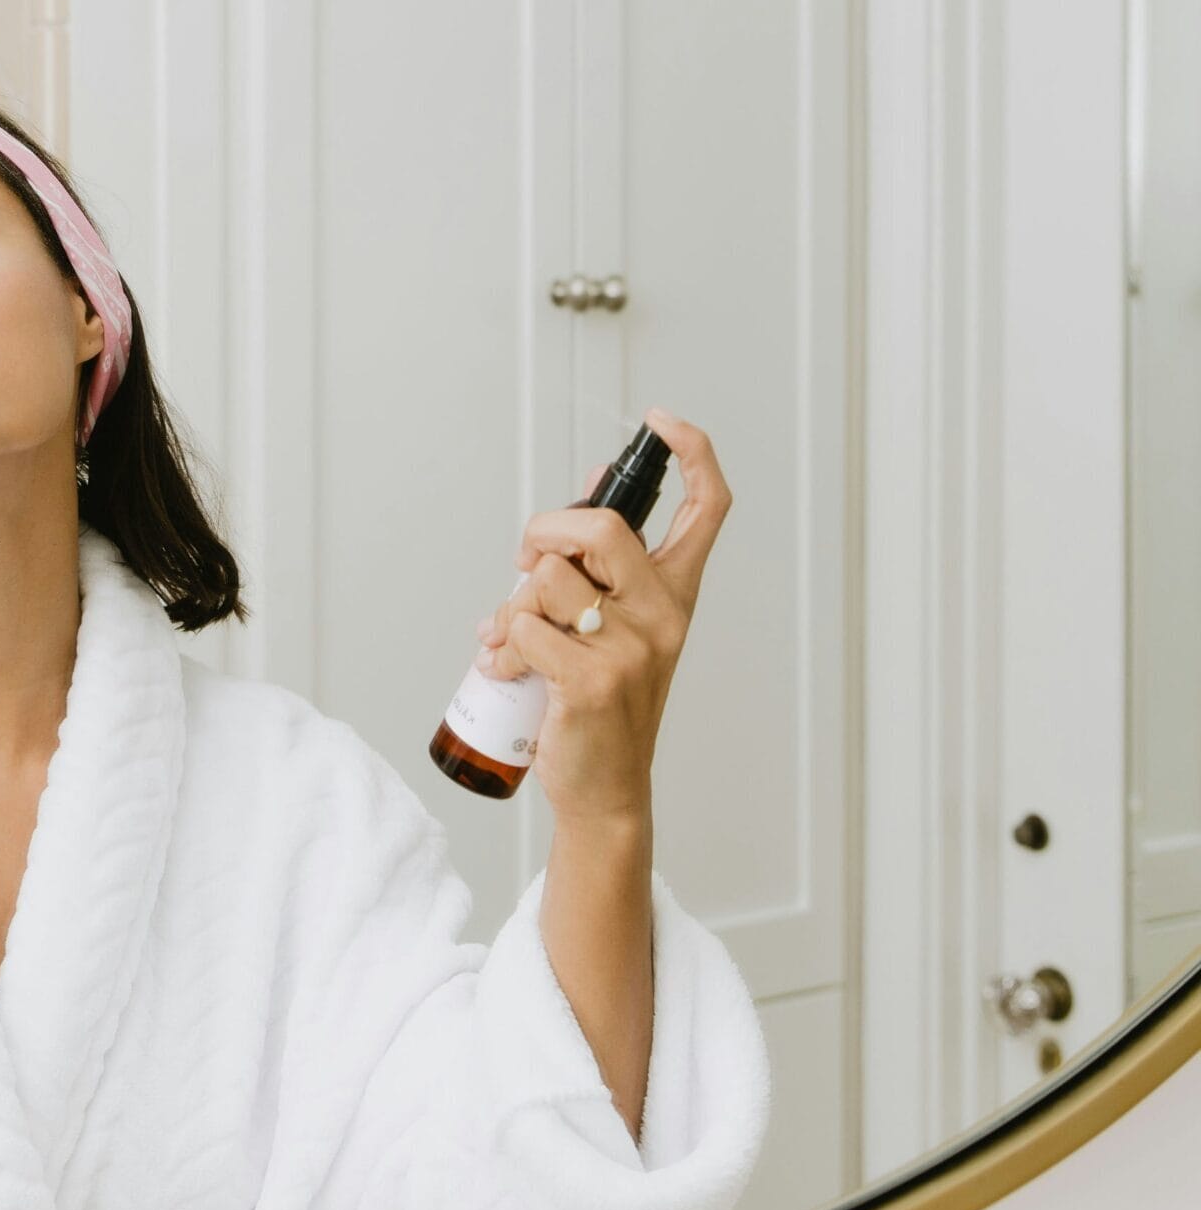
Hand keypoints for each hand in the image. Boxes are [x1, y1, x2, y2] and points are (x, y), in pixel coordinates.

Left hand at [474, 408, 731, 828]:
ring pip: (548, 578)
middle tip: (527, 564)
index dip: (691, 453)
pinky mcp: (591, 680)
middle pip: (601, 526)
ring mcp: (631, 648)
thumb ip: (600, 565)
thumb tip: (586, 488)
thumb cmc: (602, 702)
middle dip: (545, 531)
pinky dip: (502, 644)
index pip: (708, 508)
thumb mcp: (616, 626)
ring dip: (513, 604)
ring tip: (512, 638)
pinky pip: (523, 626)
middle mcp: (663, 614)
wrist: (604, 788)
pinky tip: (507, 668)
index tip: (661, 421)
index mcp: (675, 593)